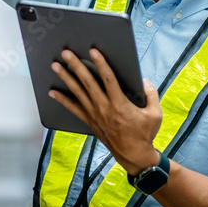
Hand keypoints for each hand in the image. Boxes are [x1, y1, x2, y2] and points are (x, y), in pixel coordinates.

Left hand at [50, 48, 162, 175]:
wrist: (134, 155)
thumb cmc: (144, 134)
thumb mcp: (155, 113)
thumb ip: (151, 94)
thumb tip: (144, 80)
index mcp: (120, 104)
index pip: (108, 79)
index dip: (100, 64)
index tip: (93, 51)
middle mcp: (104, 108)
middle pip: (88, 82)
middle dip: (76, 66)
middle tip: (66, 53)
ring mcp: (95, 115)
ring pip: (78, 93)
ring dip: (66, 78)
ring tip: (56, 66)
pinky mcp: (90, 121)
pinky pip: (73, 109)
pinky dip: (62, 100)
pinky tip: (52, 92)